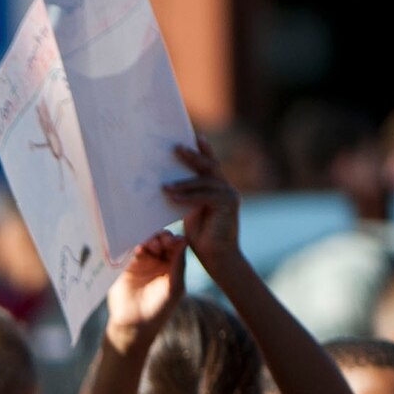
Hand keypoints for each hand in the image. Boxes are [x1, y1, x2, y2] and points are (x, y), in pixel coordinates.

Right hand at [103, 231, 184, 353]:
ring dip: (149, 241)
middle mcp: (158, 261)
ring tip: (150, 247)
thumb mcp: (174, 287)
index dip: (174, 240)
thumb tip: (183, 240)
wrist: (134, 324)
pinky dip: (134, 247)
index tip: (172, 242)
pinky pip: (130, 252)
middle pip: (161, 241)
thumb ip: (178, 264)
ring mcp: (142, 263)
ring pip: (146, 243)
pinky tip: (138, 249)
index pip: (176, 245)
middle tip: (160, 243)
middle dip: (161, 238)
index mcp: (173, 265)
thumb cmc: (159, 309)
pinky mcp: (126, 266)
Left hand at [163, 140, 240, 267]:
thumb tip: (165, 186)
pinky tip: (173, 197)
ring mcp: (229, 194)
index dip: (202, 149)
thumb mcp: (189, 212)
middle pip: (208, 166)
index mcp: (216, 187)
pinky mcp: (229, 204)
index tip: (191, 136)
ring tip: (164, 186)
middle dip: (192, 156)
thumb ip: (185, 197)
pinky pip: (205, 196)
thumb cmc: (201, 237)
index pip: (208, 164)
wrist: (217, 257)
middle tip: (175, 148)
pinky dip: (188, 196)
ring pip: (205, 181)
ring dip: (183, 183)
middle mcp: (225, 187)